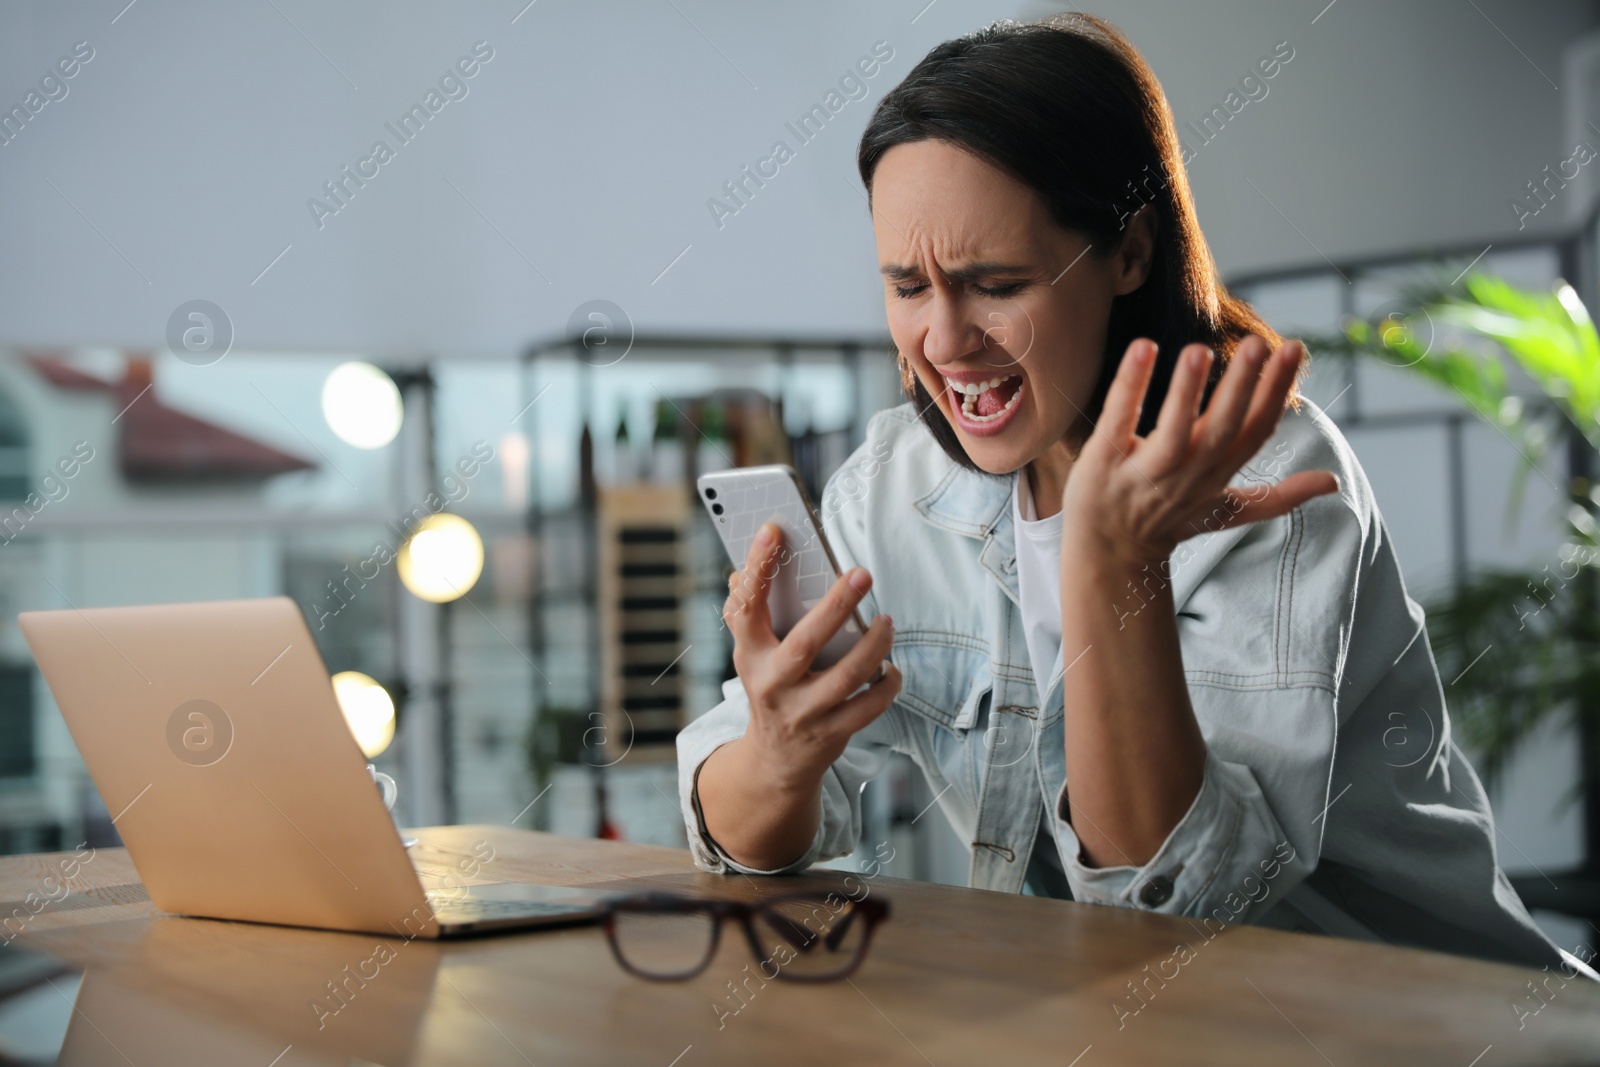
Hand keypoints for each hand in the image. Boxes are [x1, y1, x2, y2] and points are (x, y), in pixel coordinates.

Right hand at [722, 521, 899, 793]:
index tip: (774, 530)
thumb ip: (748, 615)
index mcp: (750, 655)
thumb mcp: (753, 655)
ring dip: (874, 646)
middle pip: (806, 642)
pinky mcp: (831, 734)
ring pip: (846, 677)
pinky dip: (887, 685)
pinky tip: (892, 668)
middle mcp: (772, 684)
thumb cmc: (771, 689)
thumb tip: (740, 573)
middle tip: (862, 573)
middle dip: (836, 606)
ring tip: (887, 622)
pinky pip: (868, 706)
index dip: (757, 567)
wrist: (775, 761)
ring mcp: (802, 712)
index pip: (746, 606)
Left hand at [1061, 335, 1338, 567]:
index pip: (1255, 431)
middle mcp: (1187, 475)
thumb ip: (1278, 496)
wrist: (1109, 556)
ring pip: (1172, 432)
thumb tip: (1335, 483)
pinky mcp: (1103, 462)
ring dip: (1187, 391)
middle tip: (1257, 341)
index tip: (1293, 348)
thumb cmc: (1169, 522)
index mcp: (1218, 476)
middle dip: (1241, 386)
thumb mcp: (1227, 511)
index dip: (1275, 392)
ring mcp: (1144, 472)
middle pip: (1222, 429)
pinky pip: (1118, 421)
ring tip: (1198, 349)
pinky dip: (1130, 386)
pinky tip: (1142, 347)